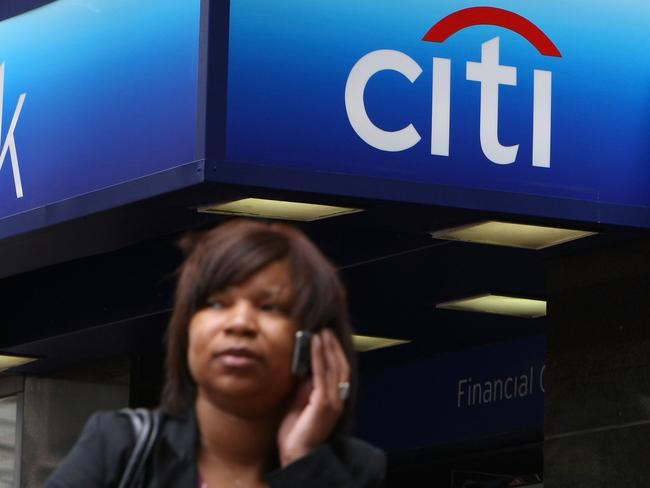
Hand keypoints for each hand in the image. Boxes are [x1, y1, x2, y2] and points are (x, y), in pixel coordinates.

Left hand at [277, 329, 349, 466]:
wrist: (297, 454)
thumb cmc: (297, 432)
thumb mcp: (301, 403)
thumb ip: (306, 388)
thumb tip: (306, 371)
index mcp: (335, 399)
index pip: (339, 371)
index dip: (335, 353)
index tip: (328, 336)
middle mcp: (338, 398)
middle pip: (340, 365)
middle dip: (333, 346)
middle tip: (326, 328)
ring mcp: (333, 400)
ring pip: (333, 366)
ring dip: (326, 347)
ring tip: (321, 331)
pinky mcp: (323, 402)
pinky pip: (321, 373)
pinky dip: (318, 356)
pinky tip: (314, 343)